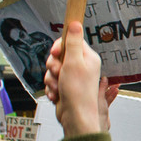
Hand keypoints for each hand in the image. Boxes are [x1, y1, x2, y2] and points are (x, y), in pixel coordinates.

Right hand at [44, 22, 105, 136]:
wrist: (75, 117)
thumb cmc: (78, 93)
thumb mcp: (74, 62)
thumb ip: (73, 42)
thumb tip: (75, 23)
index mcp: (87, 57)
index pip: (70, 41)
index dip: (60, 47)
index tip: (56, 53)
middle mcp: (81, 66)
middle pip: (59, 55)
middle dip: (53, 66)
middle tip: (59, 73)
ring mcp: (73, 77)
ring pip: (53, 69)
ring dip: (52, 79)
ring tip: (60, 87)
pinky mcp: (65, 87)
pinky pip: (52, 81)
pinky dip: (52, 88)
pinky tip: (58, 94)